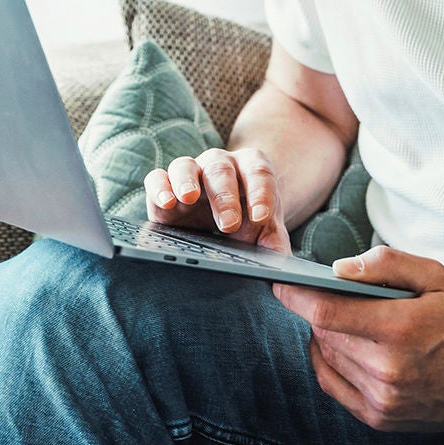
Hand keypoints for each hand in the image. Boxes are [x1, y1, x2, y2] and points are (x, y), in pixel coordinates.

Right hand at [143, 147, 290, 252]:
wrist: (226, 218)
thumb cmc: (249, 223)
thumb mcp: (266, 233)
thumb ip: (277, 250)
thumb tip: (286, 282)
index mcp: (251, 168)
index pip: (259, 174)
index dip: (260, 193)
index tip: (261, 218)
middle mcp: (219, 163)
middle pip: (221, 170)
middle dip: (225, 197)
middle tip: (229, 225)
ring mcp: (190, 171)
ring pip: (185, 166)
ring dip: (187, 181)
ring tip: (188, 199)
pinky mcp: (163, 185)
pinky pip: (157, 177)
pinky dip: (159, 187)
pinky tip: (166, 202)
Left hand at [273, 247, 443, 431]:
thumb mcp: (436, 276)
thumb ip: (387, 264)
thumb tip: (340, 268)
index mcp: (401, 330)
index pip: (327, 312)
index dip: (296, 296)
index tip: (281, 283)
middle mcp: (387, 370)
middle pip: (324, 333)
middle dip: (317, 310)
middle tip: (323, 293)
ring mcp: (382, 400)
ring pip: (326, 358)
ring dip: (325, 335)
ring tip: (342, 318)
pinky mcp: (380, 418)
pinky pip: (333, 385)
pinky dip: (329, 361)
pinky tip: (341, 345)